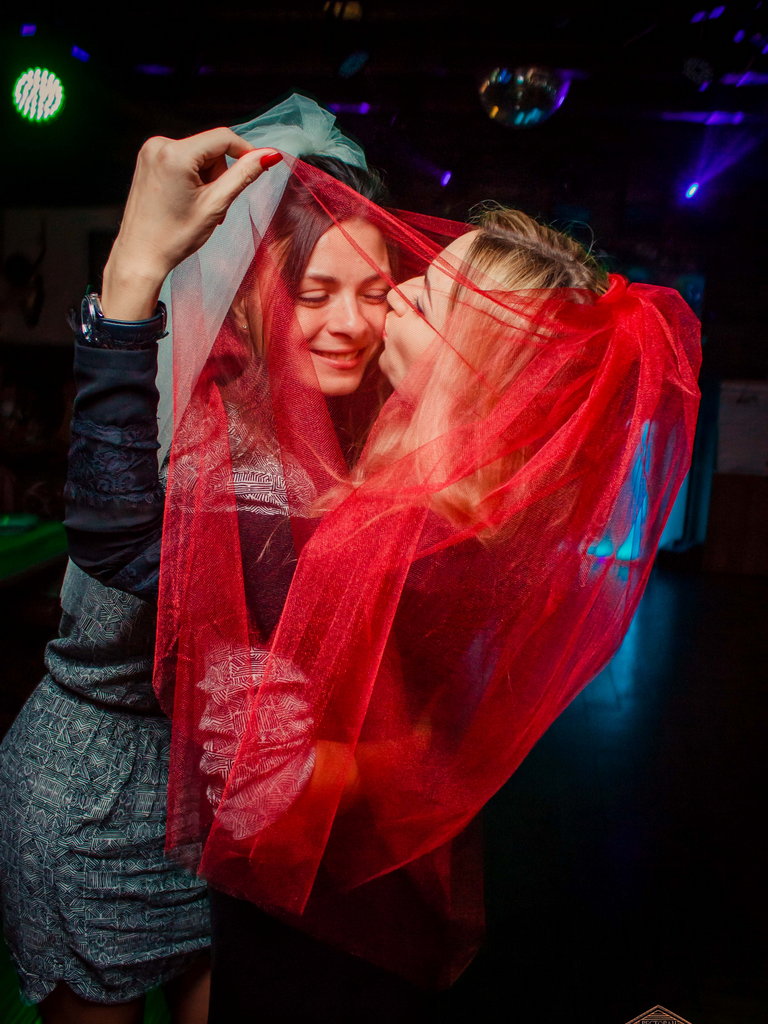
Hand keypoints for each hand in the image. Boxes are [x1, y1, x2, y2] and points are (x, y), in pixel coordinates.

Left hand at [101, 128, 281, 319]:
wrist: (140, 256)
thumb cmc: (174, 237)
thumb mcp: (215, 205)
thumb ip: (243, 175)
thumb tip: (269, 154)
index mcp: (175, 154)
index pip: (223, 138)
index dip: (246, 152)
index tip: (260, 168)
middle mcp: (159, 145)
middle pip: (210, 148)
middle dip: (220, 174)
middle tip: (216, 206)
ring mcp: (150, 151)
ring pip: (198, 155)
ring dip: (207, 178)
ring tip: (200, 207)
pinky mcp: (148, 160)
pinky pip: (183, 159)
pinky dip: (193, 177)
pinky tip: (187, 201)